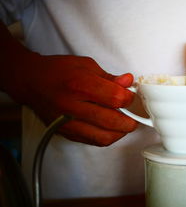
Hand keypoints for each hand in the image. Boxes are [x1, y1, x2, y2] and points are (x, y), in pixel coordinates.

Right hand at [19, 54, 137, 145]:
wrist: (31, 83)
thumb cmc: (57, 71)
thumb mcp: (86, 65)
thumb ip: (109, 77)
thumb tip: (128, 82)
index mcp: (80, 85)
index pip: (116, 98)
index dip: (129, 98)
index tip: (130, 96)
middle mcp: (73, 106)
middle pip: (112, 121)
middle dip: (130, 120)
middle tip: (133, 116)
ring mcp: (68, 123)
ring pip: (104, 137)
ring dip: (119, 132)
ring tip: (123, 124)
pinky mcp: (66, 133)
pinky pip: (93, 141)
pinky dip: (106, 137)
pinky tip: (109, 128)